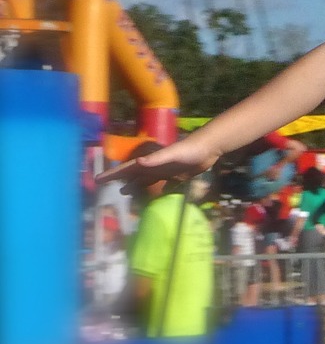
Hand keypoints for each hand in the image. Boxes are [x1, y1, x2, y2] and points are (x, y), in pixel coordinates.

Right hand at [97, 138, 218, 194]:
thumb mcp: (172, 153)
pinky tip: (156, 196)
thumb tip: (138, 163)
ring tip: (124, 192)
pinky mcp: (178, 174)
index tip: (97, 179)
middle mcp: (156, 166)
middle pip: (134, 174)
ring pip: (147, 179)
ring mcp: (166, 170)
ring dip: (136, 184)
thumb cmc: (190, 149)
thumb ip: (156, 159)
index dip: (113, 174)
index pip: (128, 168)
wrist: (209, 147)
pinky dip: (157, 189)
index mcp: (151, 161)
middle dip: (119, 179)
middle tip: (105, 187)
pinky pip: (164, 184)